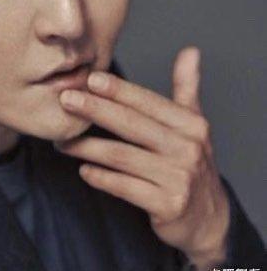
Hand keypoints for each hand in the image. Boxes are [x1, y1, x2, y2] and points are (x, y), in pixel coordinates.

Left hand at [54, 47, 230, 270]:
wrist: (209, 219)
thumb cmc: (192, 162)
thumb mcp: (194, 124)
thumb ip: (187, 87)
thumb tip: (190, 51)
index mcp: (191, 125)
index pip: (147, 102)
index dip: (118, 90)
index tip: (90, 78)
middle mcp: (187, 149)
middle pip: (131, 124)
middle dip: (95, 110)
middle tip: (66, 99)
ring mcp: (179, 179)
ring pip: (121, 156)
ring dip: (86, 147)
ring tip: (61, 141)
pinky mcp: (168, 206)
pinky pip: (125, 187)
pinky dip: (101, 178)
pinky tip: (83, 170)